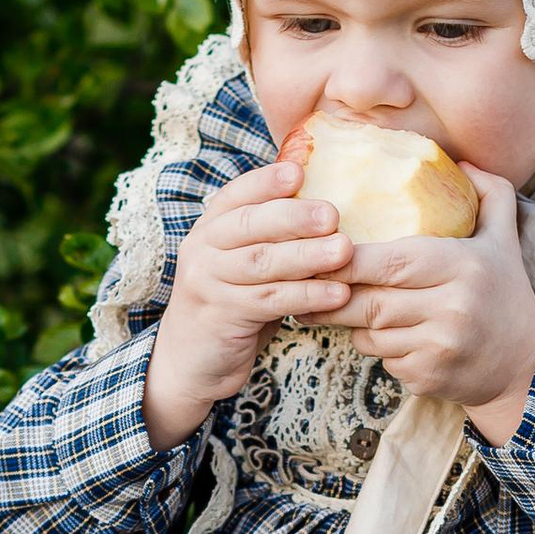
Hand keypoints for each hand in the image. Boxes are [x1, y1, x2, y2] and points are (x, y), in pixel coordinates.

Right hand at [144, 158, 350, 446]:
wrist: (190, 362)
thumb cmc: (231, 306)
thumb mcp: (242, 265)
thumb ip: (271, 238)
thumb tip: (326, 208)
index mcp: (210, 228)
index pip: (236, 195)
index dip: (266, 181)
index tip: (299, 171)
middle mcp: (202, 249)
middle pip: (249, 224)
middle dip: (294, 216)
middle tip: (333, 214)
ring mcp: (207, 282)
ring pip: (261, 262)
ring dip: (306, 255)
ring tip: (344, 251)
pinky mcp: (220, 316)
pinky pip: (269, 301)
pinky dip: (306, 295)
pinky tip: (337, 294)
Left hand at [339, 170, 534, 437]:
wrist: (524, 365)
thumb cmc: (505, 293)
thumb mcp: (503, 239)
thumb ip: (489, 193)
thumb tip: (462, 159)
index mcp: (463, 267)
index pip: (391, 262)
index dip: (347, 260)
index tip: (320, 251)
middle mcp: (451, 308)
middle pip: (370, 302)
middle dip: (331, 295)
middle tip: (304, 283)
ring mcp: (439, 348)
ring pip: (369, 333)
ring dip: (352, 321)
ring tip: (345, 306)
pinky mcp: (428, 377)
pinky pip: (381, 358)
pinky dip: (375, 347)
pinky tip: (388, 335)